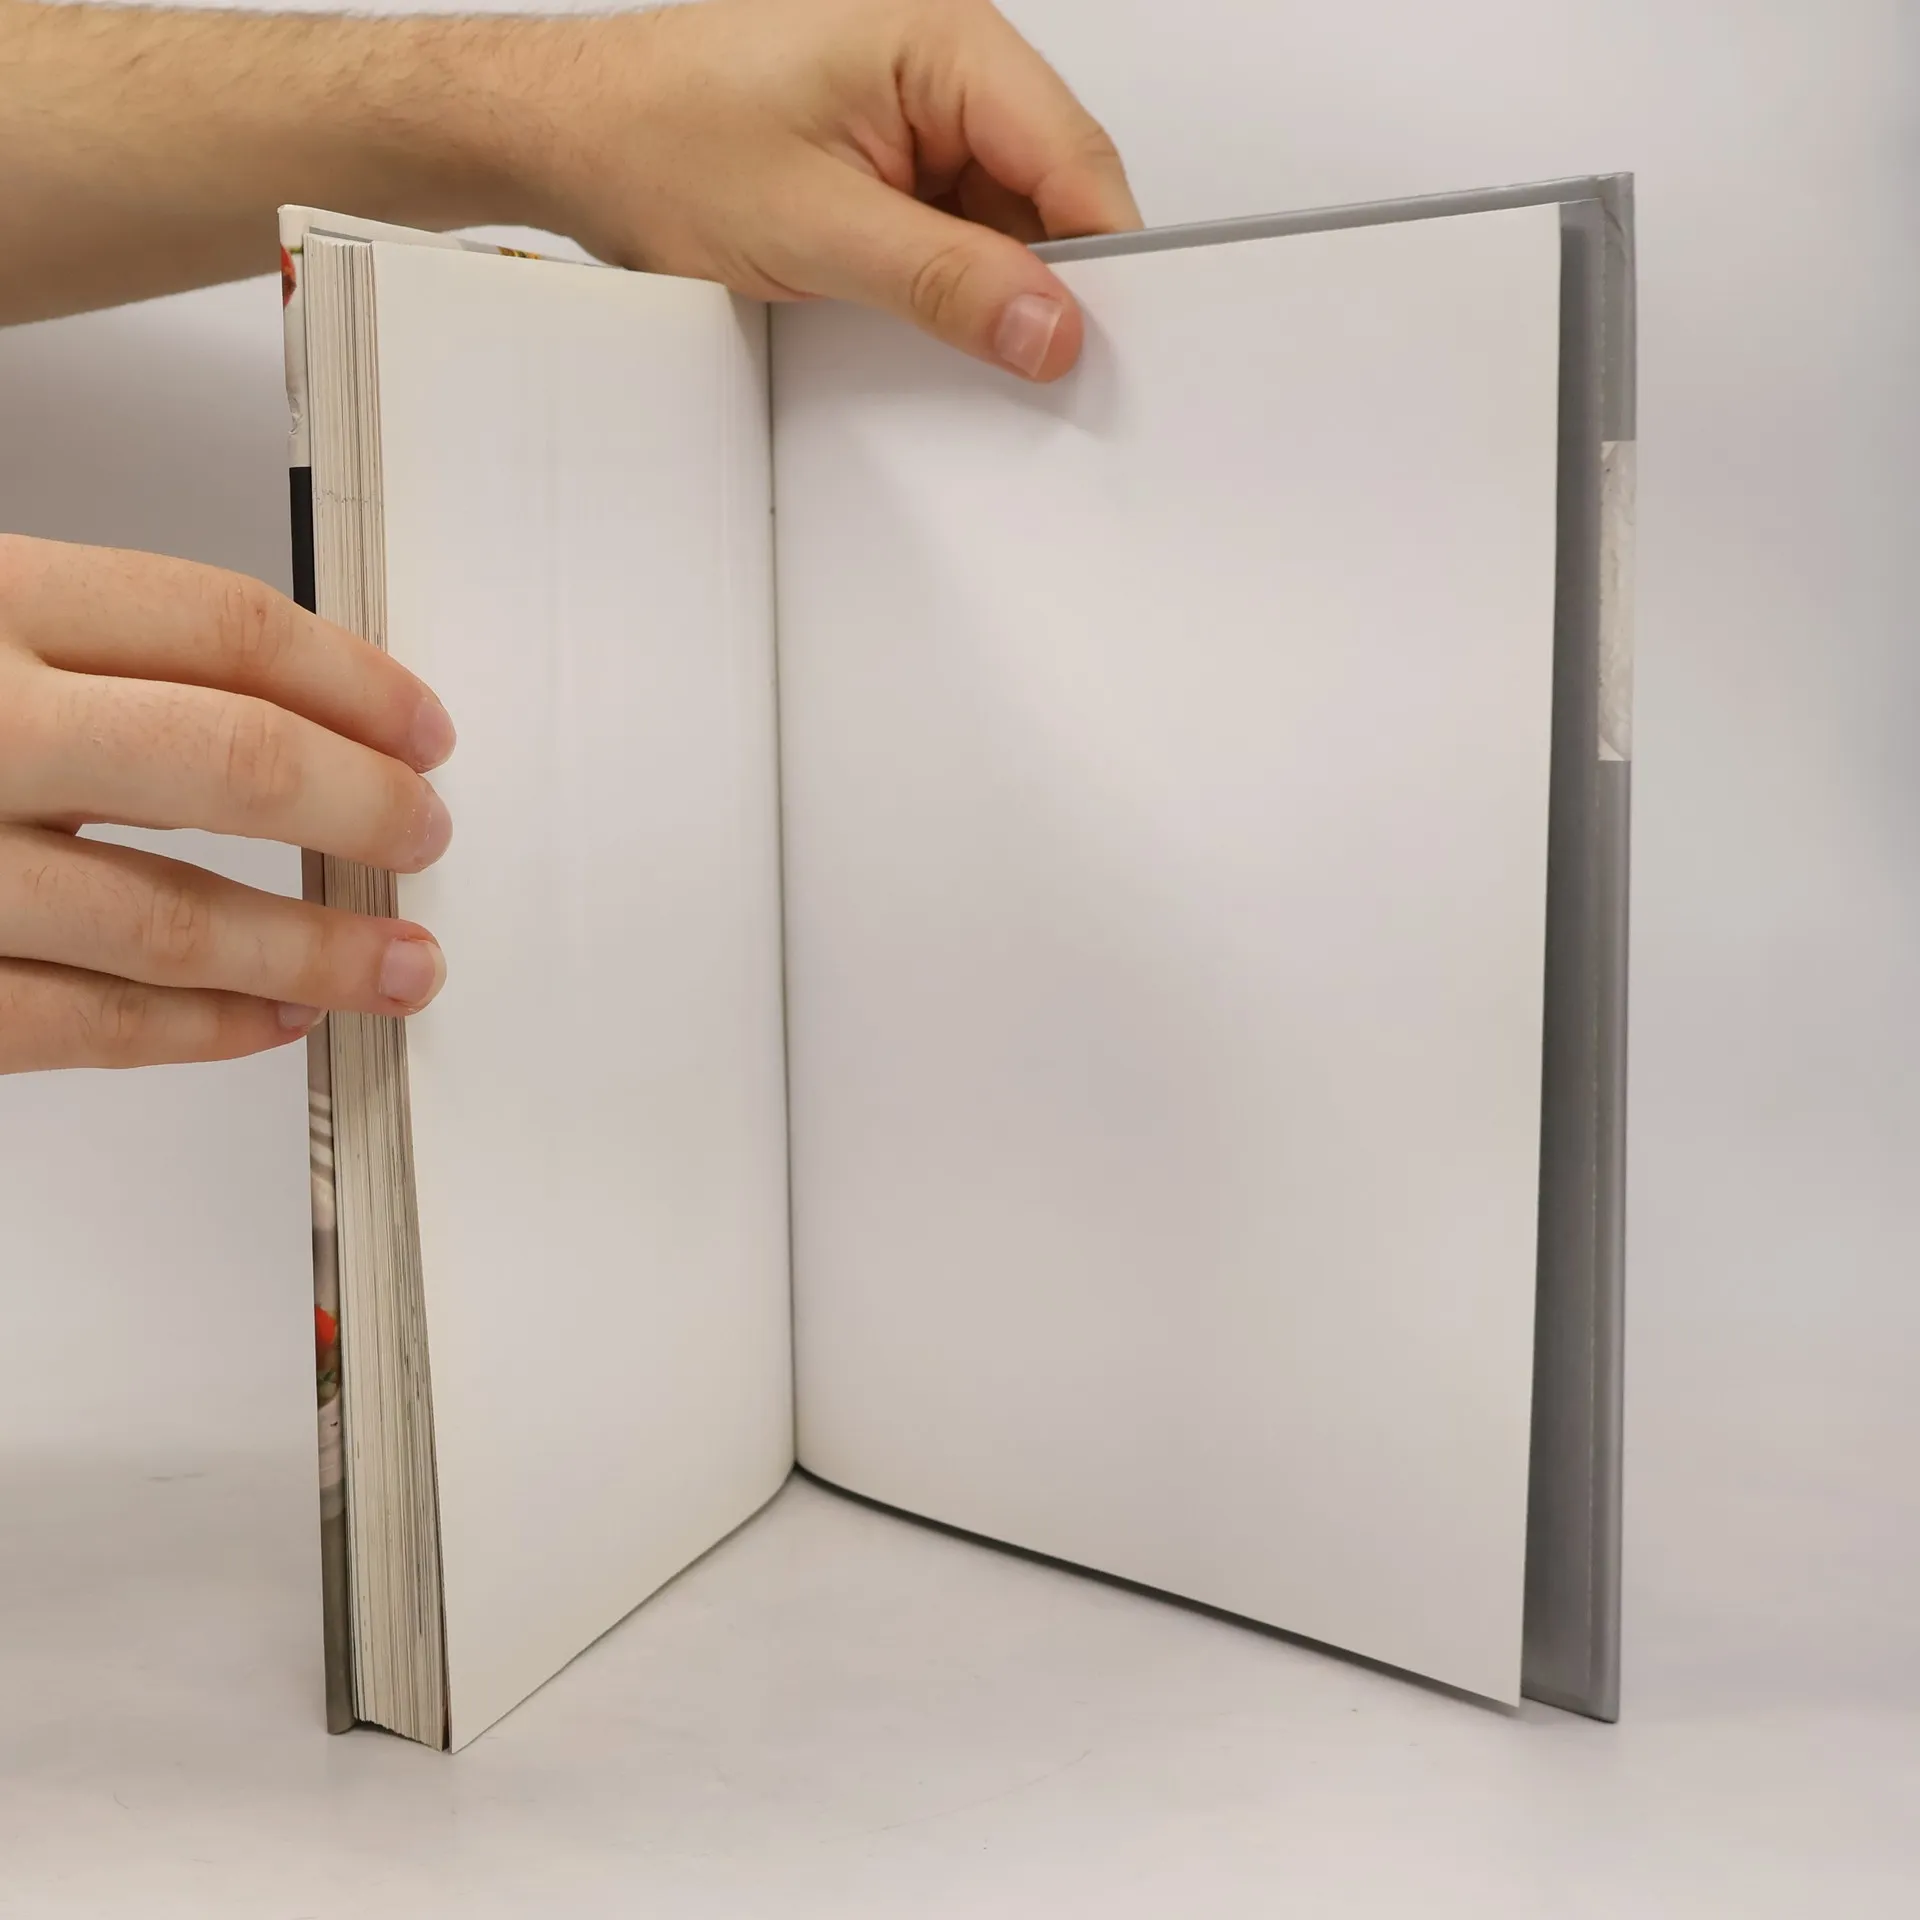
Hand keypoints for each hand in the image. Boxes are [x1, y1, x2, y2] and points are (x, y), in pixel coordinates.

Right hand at [0, 536, 454, 1072]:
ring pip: (164, 916)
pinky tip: (269, 1023)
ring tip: (399, 965)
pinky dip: (193, 1031)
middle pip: (225, 761)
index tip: (424, 732)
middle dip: (358, 810)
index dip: (352, 682)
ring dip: (311, 950)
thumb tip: (285, 711)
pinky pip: (71, 1025)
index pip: (218, 627)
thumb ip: (74, 647)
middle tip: (426, 838)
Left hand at [500, 0, 1141, 380]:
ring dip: (988, 284)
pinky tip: (916, 313)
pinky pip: (957, 224)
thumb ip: (945, 283)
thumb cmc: (657, 136)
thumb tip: (1047, 326)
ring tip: (932, 323)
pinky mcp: (892, 152)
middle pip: (1052, 187)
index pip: (1074, 155)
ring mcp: (918, 106)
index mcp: (943, 37)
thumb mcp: (818, 230)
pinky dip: (950, 279)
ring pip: (1008, 216)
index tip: (1103, 343)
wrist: (570, 134)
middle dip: (1044, 278)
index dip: (1102, 257)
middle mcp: (941, 59)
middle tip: (1026, 360)